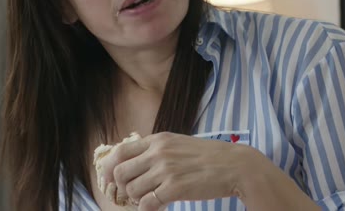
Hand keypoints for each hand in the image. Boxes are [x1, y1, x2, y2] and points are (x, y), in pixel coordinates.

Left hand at [96, 132, 254, 210]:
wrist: (235, 166)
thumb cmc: (209, 157)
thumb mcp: (179, 143)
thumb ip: (158, 150)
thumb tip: (135, 163)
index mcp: (159, 140)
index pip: (120, 151)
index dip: (109, 168)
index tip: (109, 179)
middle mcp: (159, 152)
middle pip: (120, 173)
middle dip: (122, 187)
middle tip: (135, 193)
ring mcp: (166, 170)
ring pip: (132, 190)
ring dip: (138, 199)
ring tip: (152, 199)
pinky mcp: (174, 188)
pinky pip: (147, 204)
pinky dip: (148, 210)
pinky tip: (158, 207)